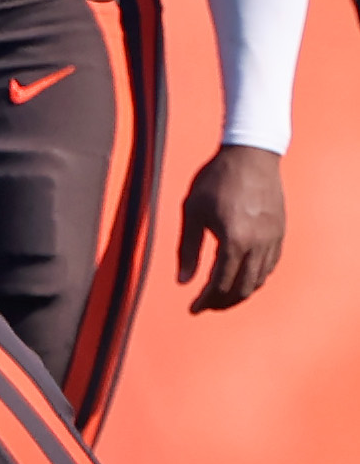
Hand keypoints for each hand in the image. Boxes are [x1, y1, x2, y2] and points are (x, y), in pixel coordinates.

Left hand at [177, 144, 285, 312]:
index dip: (205, 301)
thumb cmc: (215, 180)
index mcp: (233, 241)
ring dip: (239, 293)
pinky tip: (241, 278)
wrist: (250, 155)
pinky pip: (269, 266)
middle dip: (222, 302)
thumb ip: (187, 248)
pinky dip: (255, 278)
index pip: (220, 284)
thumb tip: (182, 281)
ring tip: (220, 297)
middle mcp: (257, 245)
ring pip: (258, 280)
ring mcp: (273, 240)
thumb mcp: (192, 211)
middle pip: (242, 288)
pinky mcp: (280, 233)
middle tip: (205, 306)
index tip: (192, 309)